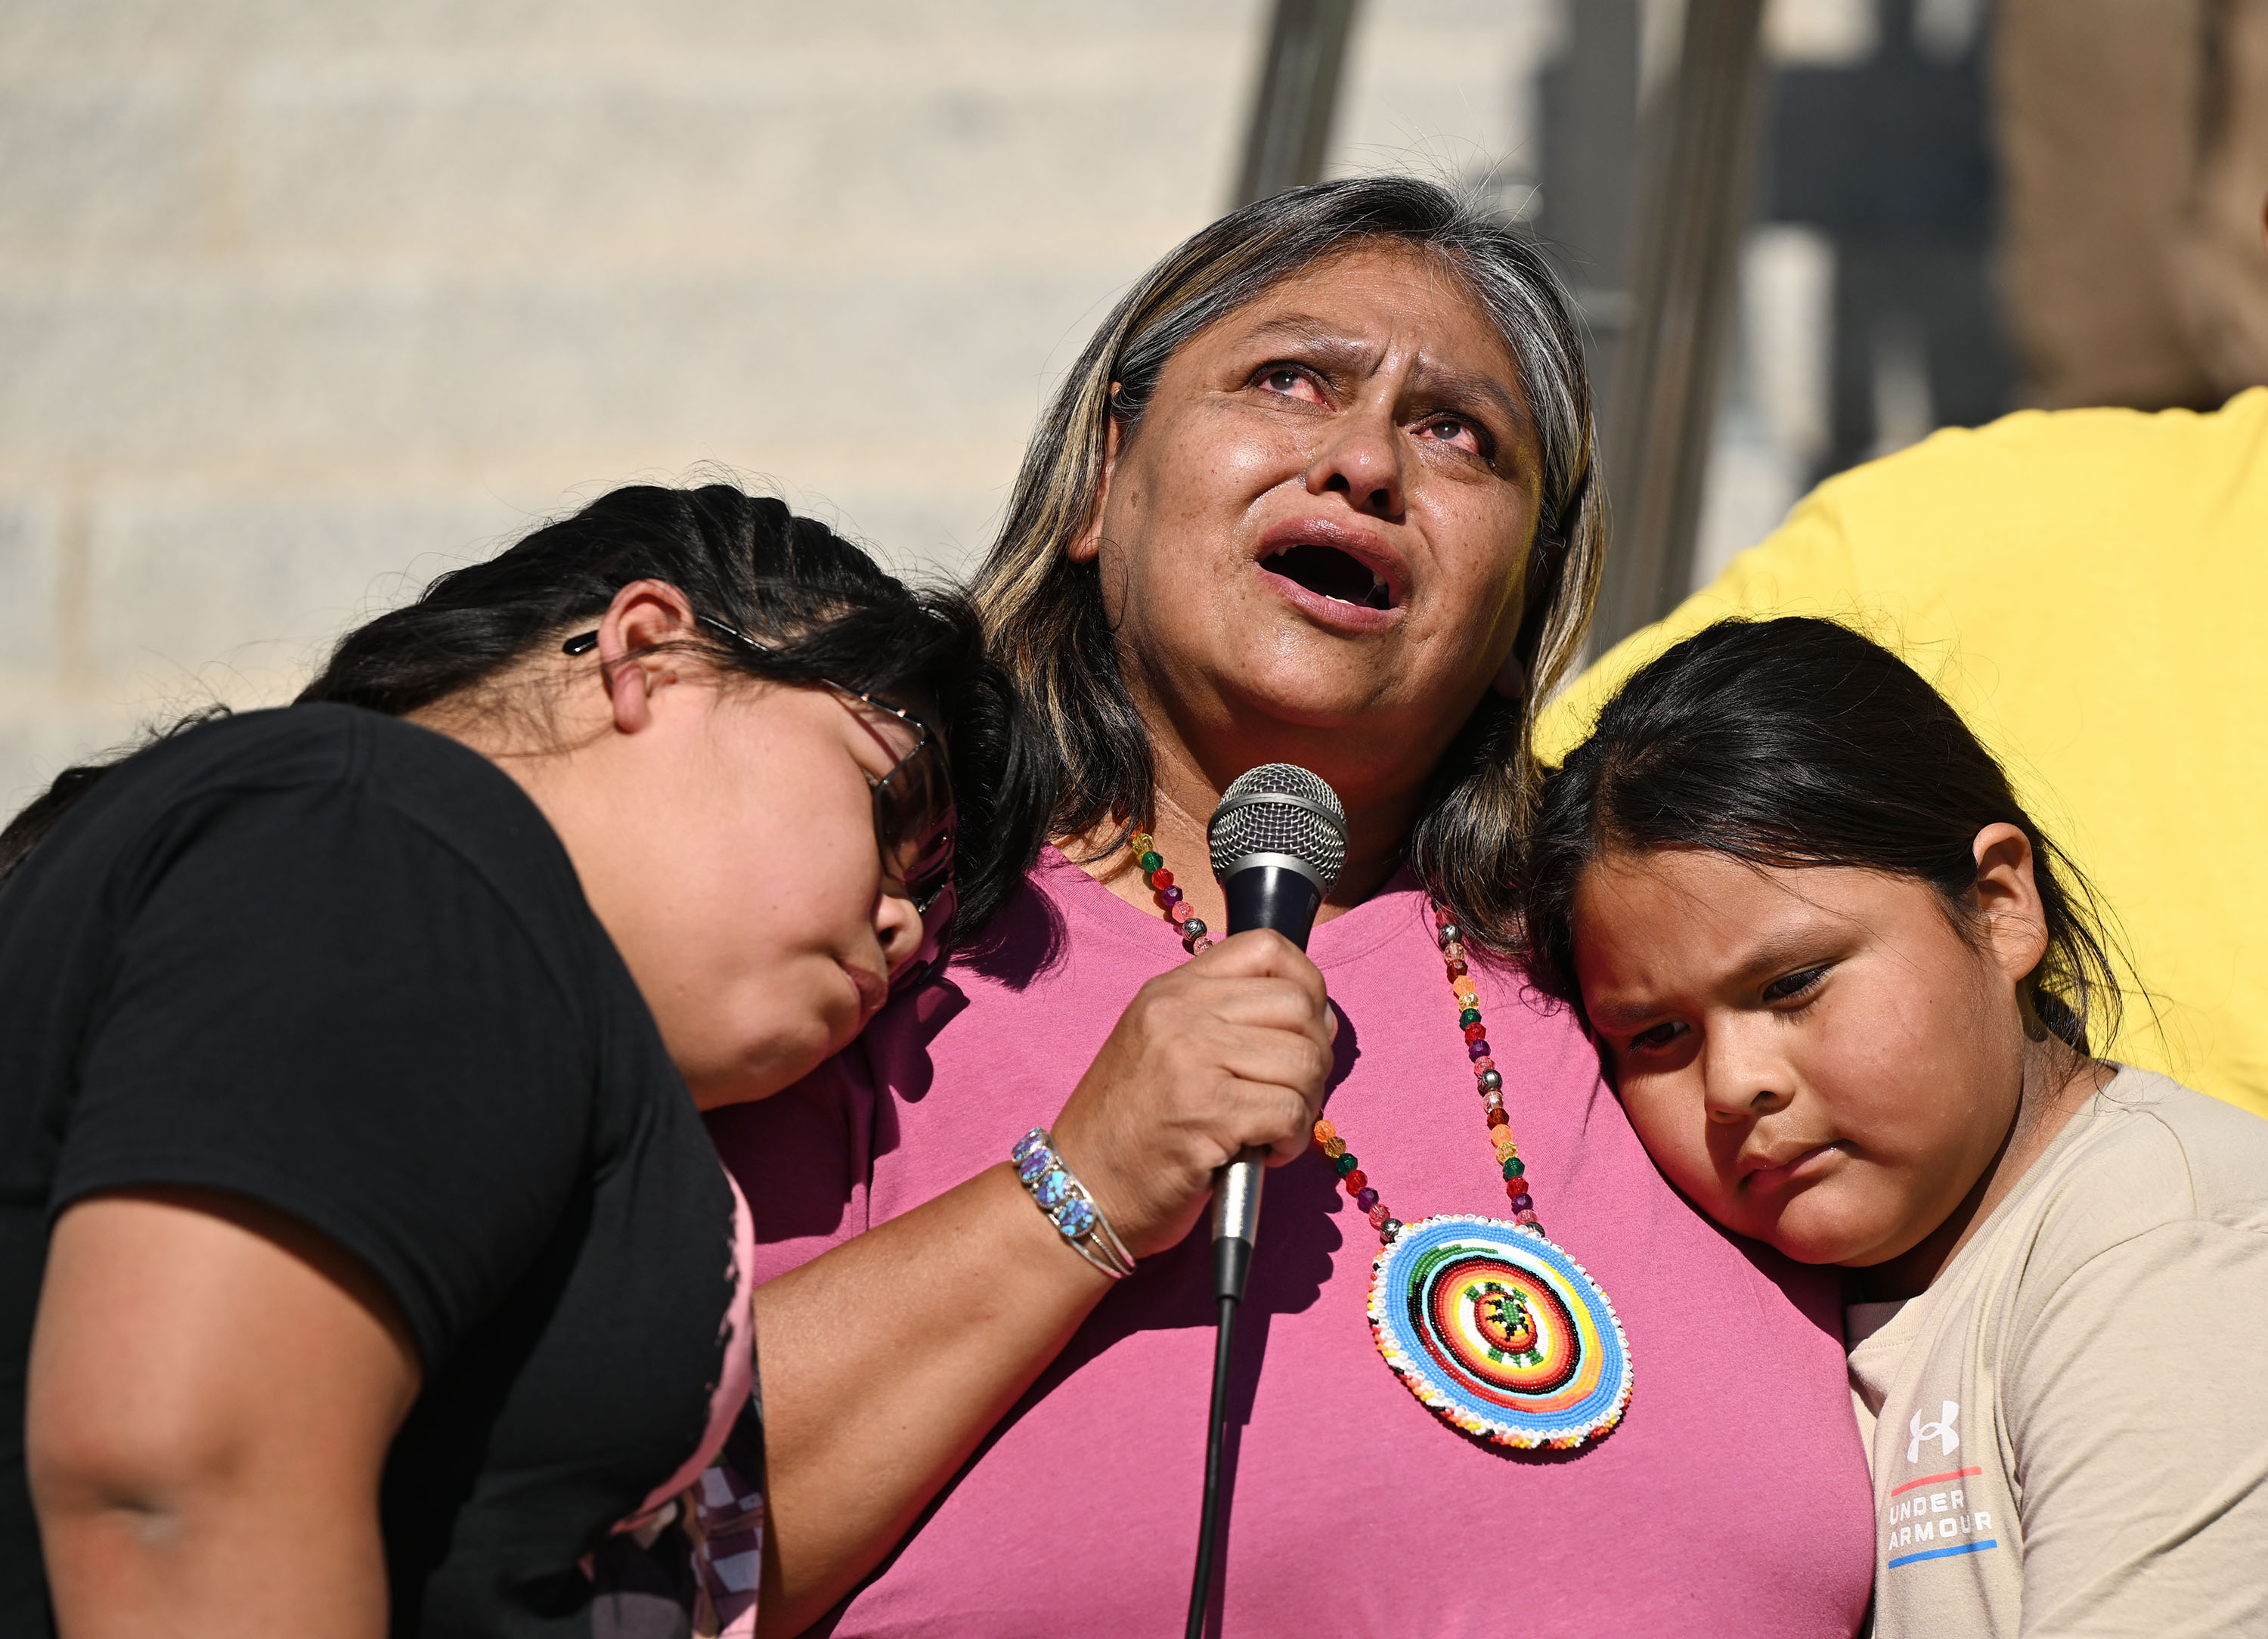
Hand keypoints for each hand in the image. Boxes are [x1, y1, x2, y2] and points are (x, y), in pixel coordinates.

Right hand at [1047, 929, 1335, 1259]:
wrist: (1080, 1191)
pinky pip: (1292, 1112)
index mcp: (1171, 990)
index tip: (1306, 1029)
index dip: (1308, 985)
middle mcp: (1180, 1013)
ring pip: (1304, 1060)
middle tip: (1291, 1093)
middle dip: (1315, 1054)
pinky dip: (1293, 1140)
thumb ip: (1225, 1019)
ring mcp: (1192, 1059)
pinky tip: (1265, 1153)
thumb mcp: (1163, 1046)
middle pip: (1299, 1004)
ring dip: (1306, 1103)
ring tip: (1274, 1128)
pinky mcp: (1209, 1113)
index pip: (1268, 947)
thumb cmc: (1130, 1129)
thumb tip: (1318, 1018)